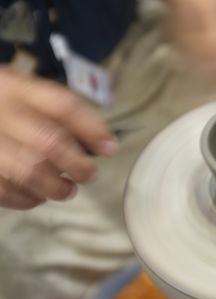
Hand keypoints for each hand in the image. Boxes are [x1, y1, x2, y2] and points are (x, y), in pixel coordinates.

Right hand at [0, 68, 117, 209]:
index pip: (62, 106)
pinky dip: (26, 199)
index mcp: (13, 87)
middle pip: (50, 142)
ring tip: (67, 190)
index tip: (110, 147)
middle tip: (89, 175)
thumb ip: (52, 111)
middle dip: (77, 165)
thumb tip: (100, 142)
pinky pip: (4, 190)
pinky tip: (37, 197)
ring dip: (55, 187)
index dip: (92, 128)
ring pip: (29, 171)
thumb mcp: (15, 90)